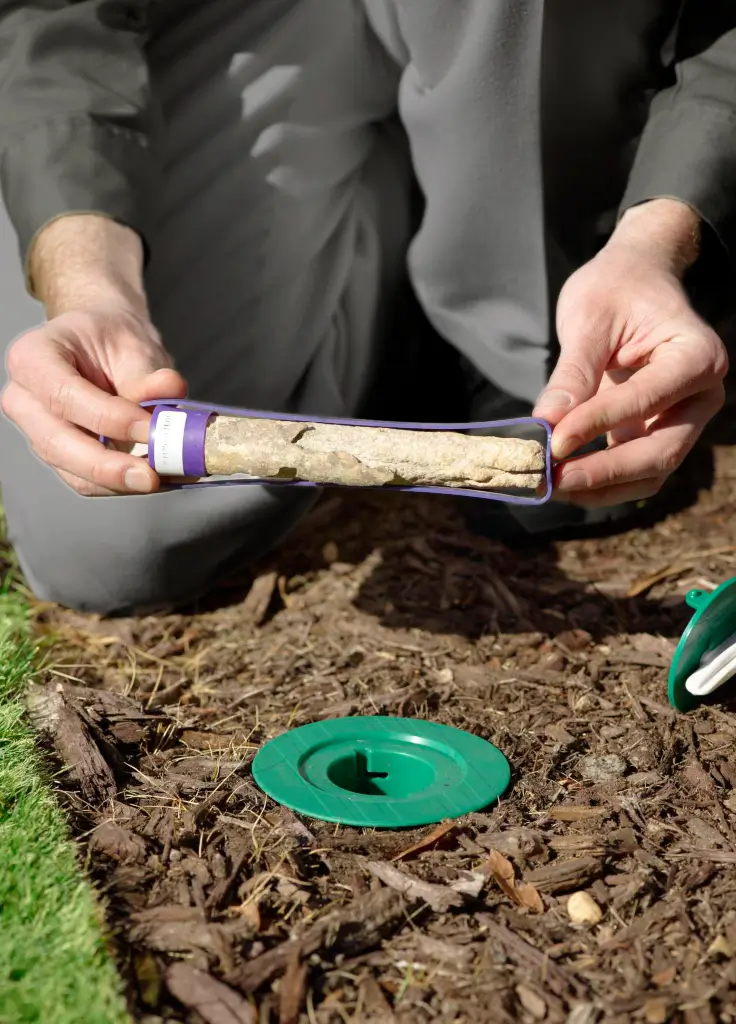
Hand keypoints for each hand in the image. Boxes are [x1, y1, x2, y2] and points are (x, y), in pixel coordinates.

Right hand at [2, 305, 186, 494]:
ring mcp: (36, 432)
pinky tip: (156, 478)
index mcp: (32, 358)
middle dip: (108, 466)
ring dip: (120, 481)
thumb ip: (147, 374)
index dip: (108, 418)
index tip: (150, 428)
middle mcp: (24, 399)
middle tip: (152, 476)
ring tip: (163, 477)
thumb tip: (171, 389)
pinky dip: (122, 484)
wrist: (102, 345)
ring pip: (73, 471)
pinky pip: (87, 481)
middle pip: (58, 444)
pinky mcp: (59, 457)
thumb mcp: (132, 344)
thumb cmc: (111, 338)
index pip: (63, 395)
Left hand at [534, 200, 727, 507]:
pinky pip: (635, 472)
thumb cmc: (615, 290)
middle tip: (549, 480)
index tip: (552, 442)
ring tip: (548, 486)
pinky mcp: (658, 433)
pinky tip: (560, 482)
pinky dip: (599, 483)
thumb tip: (546, 426)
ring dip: (599, 488)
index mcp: (696, 356)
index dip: (597, 424)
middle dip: (602, 472)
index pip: (646, 400)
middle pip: (660, 451)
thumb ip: (572, 375)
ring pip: (650, 473)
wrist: (633, 280)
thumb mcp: (589, 321)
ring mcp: (684, 419)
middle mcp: (701, 395)